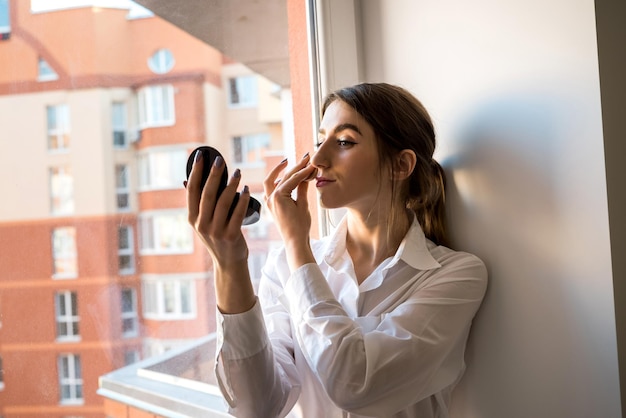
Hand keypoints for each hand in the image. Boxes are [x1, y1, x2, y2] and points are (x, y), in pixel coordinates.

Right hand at [187, 150, 250, 265]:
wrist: (229, 262)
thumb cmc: (217, 237)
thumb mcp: (202, 222)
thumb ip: (197, 203)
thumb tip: (186, 180)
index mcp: (192, 218)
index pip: (191, 190)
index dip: (195, 172)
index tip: (200, 156)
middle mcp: (201, 224)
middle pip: (207, 193)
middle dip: (213, 174)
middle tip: (220, 160)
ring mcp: (215, 231)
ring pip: (223, 202)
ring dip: (231, 184)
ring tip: (238, 172)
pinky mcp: (231, 236)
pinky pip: (238, 213)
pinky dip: (242, 200)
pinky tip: (246, 190)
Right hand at [263, 153, 316, 269]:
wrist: (296, 240)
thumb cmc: (299, 227)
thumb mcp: (301, 204)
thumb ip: (301, 189)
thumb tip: (306, 175)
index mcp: (273, 199)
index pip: (283, 180)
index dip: (296, 170)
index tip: (306, 162)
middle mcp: (270, 198)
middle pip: (281, 176)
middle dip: (294, 165)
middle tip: (306, 156)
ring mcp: (271, 199)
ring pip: (283, 177)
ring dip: (296, 167)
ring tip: (306, 160)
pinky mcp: (277, 200)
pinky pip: (289, 182)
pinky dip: (299, 175)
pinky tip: (308, 170)